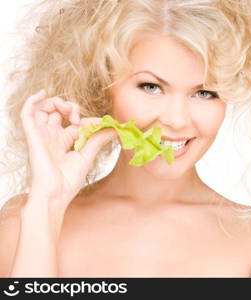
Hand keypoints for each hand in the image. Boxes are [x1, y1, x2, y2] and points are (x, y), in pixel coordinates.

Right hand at [20, 89, 116, 213]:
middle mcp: (52, 137)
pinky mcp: (33, 136)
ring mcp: (42, 135)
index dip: (87, 119)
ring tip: (68, 110)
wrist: (56, 194)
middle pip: (57, 112)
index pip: (75, 122)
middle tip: (79, 117)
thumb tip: (113, 127)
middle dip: (70, 107)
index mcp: (64, 142)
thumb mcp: (87, 156)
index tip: (100, 123)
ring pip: (43, 109)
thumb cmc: (68, 181)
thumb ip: (98, 140)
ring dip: (56, 102)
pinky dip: (32, 101)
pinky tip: (42, 93)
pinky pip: (27, 114)